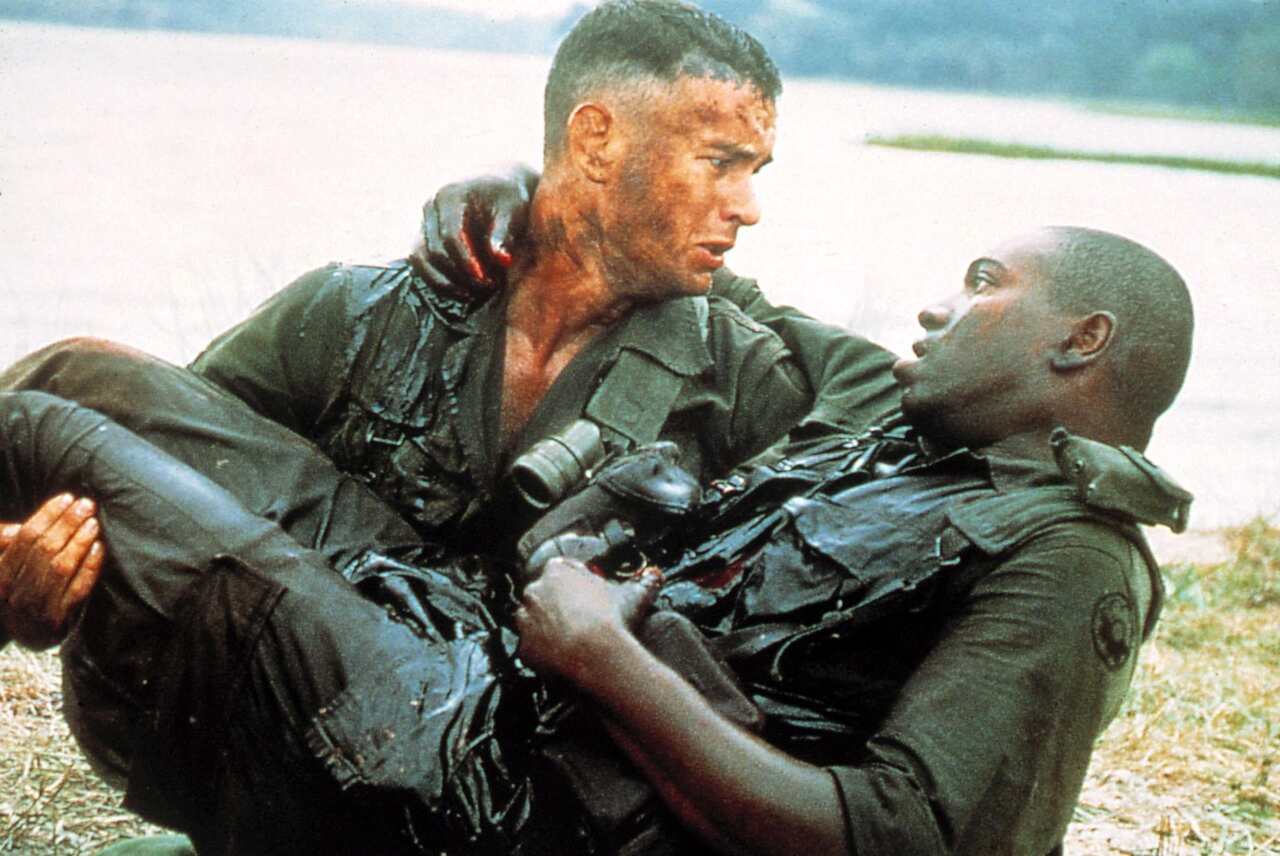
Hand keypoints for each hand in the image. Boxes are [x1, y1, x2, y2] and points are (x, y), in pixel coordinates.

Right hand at [0, 494, 104, 649]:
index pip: (25, 538)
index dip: (48, 515)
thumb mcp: (6, 569)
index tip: (67, 497)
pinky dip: (89, 567)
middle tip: (87, 504)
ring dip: (79, 542)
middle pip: (44, 550)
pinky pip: (77, 590)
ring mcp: (37, 608)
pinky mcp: (59, 621)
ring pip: (61, 568)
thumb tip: (16, 530)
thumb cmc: (20, 590)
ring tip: (94, 523)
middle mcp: (15, 592)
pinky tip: (100, 548)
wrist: (29, 635)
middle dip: (67, 523)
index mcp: (0, 575)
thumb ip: (6, 547)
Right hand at [412, 164, 538, 297]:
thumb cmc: (509, 197)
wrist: (498, 185)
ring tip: (473, 295)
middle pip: (434, 251)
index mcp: (450, 196)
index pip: (451, 236)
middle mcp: (430, 207)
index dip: (466, 262)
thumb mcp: (513, 211)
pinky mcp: (423, 236)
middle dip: (459, 275)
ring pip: (421, 260)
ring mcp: (423, 222)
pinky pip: (421, 264)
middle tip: (487, 288)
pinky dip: (438, 281)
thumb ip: (504, 235)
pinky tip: (463, 293)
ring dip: (445, 282)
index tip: (486, 280)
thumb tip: (503, 261)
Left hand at [515, 558, 659, 683]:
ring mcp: (526, 621)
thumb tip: (656, 579)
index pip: (561, 570)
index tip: (588, 595)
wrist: (595, 654)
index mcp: (556, 573)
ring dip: (548, 628)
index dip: (576, 583)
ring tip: (573, 640)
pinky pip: (533, 649)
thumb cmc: (611, 620)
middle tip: (582, 620)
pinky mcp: (525, 648)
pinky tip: (564, 657)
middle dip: (559, 605)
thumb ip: (643, 583)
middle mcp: (535, 593)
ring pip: (533, 621)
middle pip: (544, 595)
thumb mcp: (632, 596)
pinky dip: (545, 653)